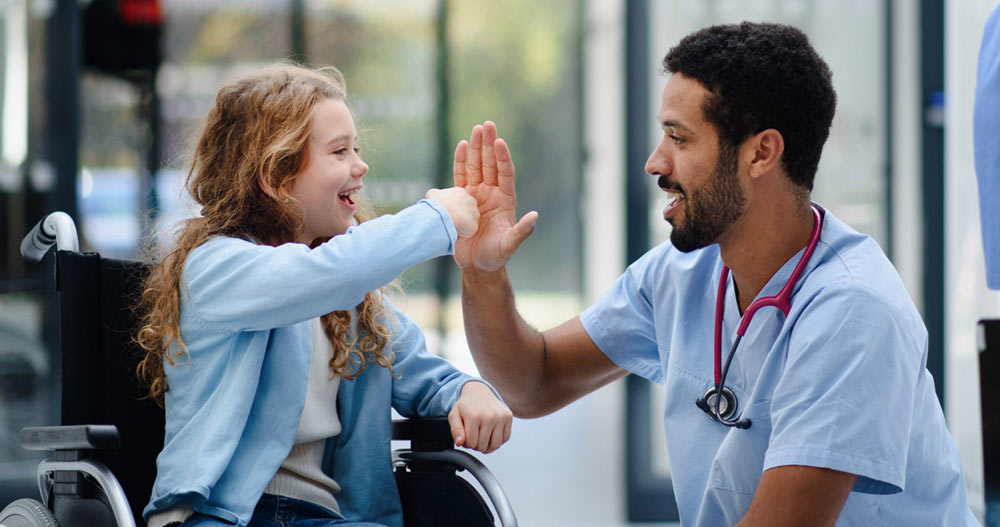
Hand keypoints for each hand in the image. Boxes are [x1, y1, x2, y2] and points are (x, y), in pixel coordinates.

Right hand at [425, 187, 479, 237]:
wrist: (444, 214)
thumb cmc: (438, 204)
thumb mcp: (432, 194)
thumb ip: (435, 194)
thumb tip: (434, 196)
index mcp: (460, 192)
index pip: (458, 202)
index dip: (451, 209)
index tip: (445, 213)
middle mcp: (470, 201)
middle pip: (465, 212)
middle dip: (457, 217)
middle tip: (448, 220)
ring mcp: (474, 213)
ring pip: (467, 222)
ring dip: (459, 226)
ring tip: (450, 226)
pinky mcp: (474, 225)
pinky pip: (467, 233)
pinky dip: (460, 235)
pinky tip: (453, 232)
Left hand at [447, 381, 512, 452]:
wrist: (479, 391)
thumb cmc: (466, 405)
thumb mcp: (454, 415)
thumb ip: (455, 430)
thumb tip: (460, 443)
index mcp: (474, 416)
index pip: (471, 443)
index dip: (467, 444)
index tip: (466, 437)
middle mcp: (489, 416)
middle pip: (483, 445)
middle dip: (476, 445)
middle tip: (473, 437)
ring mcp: (501, 416)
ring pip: (495, 445)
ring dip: (487, 446)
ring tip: (481, 439)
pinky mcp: (508, 416)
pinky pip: (505, 438)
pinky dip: (498, 441)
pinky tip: (490, 435)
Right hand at [453, 121, 537, 270]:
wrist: (476, 265)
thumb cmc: (496, 256)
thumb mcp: (510, 245)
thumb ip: (522, 231)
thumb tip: (535, 216)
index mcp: (505, 200)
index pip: (505, 173)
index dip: (503, 158)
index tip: (500, 142)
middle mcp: (491, 193)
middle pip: (490, 164)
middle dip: (489, 145)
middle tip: (487, 125)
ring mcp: (476, 194)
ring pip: (476, 166)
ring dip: (476, 148)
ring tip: (476, 130)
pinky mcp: (461, 199)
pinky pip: (460, 176)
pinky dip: (461, 162)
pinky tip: (462, 146)